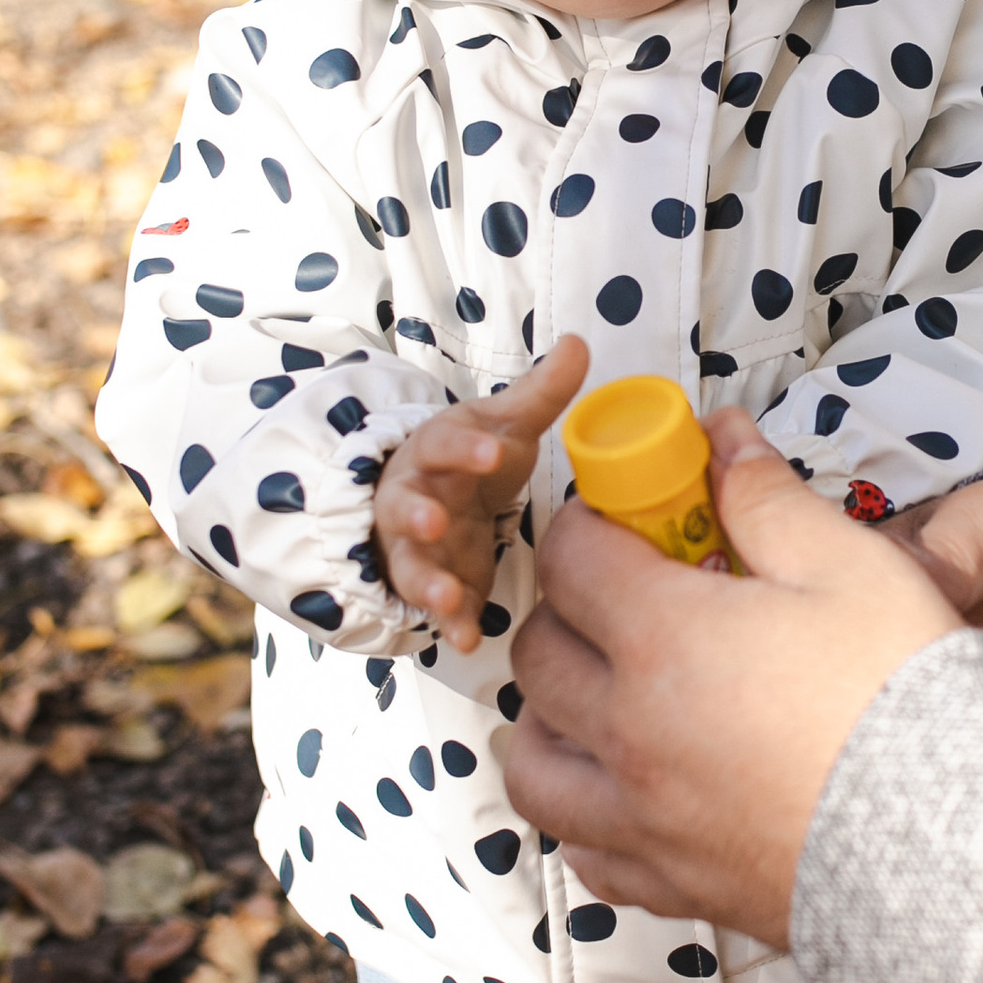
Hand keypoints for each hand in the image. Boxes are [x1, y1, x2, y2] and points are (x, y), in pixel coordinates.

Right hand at [373, 335, 588, 651]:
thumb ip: (542, 392)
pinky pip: (435, 607)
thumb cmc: (471, 458)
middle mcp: (413, 498)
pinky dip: (450, 624)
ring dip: (426, 581)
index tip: (492, 454)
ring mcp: (416, 546)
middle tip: (433, 522)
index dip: (463, 450)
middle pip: (404, 506)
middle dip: (415, 515)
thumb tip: (578, 342)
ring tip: (446, 599)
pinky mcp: (432, 583)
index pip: (440, 445)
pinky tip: (468, 640)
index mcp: (434, 452)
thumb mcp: (503, 423)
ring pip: (410, 564)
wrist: (433, 498)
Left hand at [507, 413, 961, 941]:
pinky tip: (625, 790)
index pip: (571, 556)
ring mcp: (644, 816)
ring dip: (548, 718)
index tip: (626, 517)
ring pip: (535, 762)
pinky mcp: (675, 882)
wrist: (953, 846)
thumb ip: (767, 500)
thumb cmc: (906, 703)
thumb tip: (726, 442)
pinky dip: (585, 815)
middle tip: (625, 593)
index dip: (591, 520)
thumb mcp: (849, 567)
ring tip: (599, 694)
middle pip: (538, 654)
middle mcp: (630, 732)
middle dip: (566, 608)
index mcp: (662, 640)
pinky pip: (586, 853)